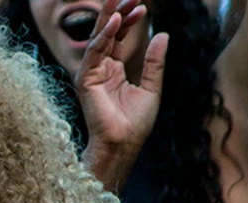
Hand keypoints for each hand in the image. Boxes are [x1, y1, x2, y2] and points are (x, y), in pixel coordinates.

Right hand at [75, 0, 167, 159]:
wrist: (124, 144)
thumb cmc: (135, 123)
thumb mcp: (151, 87)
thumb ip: (154, 61)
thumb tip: (162, 34)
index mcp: (113, 70)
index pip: (118, 38)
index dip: (129, 21)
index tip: (143, 7)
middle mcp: (100, 68)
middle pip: (106, 34)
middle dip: (116, 13)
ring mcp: (91, 73)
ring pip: (98, 38)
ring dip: (109, 18)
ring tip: (120, 1)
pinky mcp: (86, 79)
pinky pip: (94, 52)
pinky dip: (103, 36)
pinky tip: (116, 21)